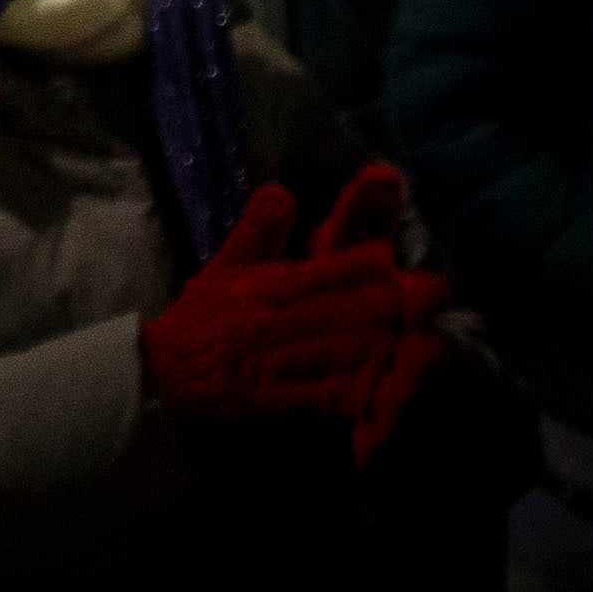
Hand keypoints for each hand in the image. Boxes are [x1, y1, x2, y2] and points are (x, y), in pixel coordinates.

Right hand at [138, 176, 451, 454]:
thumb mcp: (224, 266)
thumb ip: (257, 231)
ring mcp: (270, 365)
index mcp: (263, 289)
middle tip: (430, 295)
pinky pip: (315, 398)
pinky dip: (346, 395)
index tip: (391, 257)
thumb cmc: (203, 318)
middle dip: (383, 303)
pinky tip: (379, 391)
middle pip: (333, 311)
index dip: (353, 266)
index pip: (314, 272)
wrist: (162, 374)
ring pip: (330, 352)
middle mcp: (270, 323)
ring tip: (418, 338)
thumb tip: (282, 189)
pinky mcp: (270, 402)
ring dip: (374, 346)